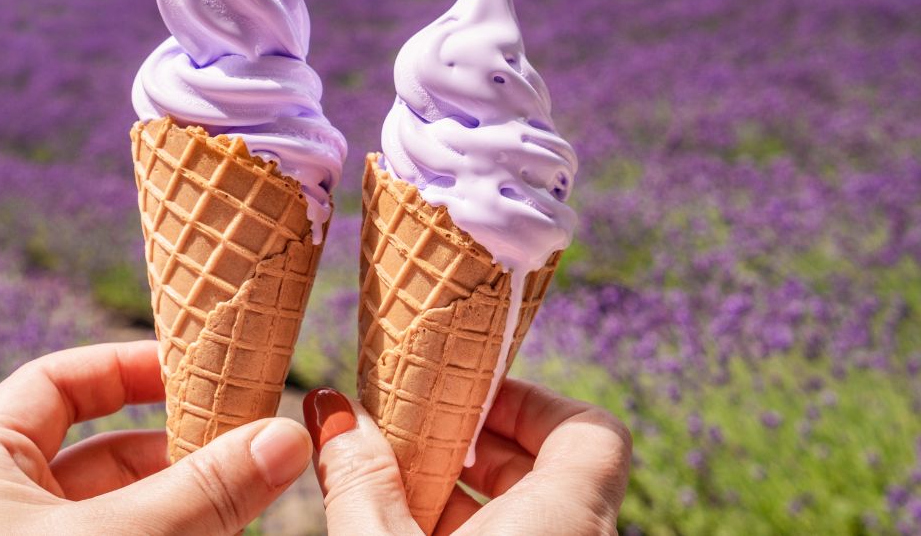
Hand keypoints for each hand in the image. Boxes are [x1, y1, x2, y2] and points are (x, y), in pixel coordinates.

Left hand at [0, 341, 312, 534]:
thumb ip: (206, 489)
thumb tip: (286, 434)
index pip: (50, 386)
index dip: (121, 367)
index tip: (191, 369)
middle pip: (92, 452)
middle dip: (171, 445)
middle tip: (240, 441)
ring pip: (112, 512)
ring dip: (179, 499)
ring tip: (244, 493)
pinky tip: (217, 535)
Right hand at [303, 379, 631, 534]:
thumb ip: (359, 476)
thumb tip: (331, 408)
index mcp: (567, 520)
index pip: (589, 429)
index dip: (528, 400)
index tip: (460, 398)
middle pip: (552, 467)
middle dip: (476, 444)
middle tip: (413, 435)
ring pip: (534, 516)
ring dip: (467, 495)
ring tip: (395, 486)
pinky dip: (474, 534)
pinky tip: (407, 533)